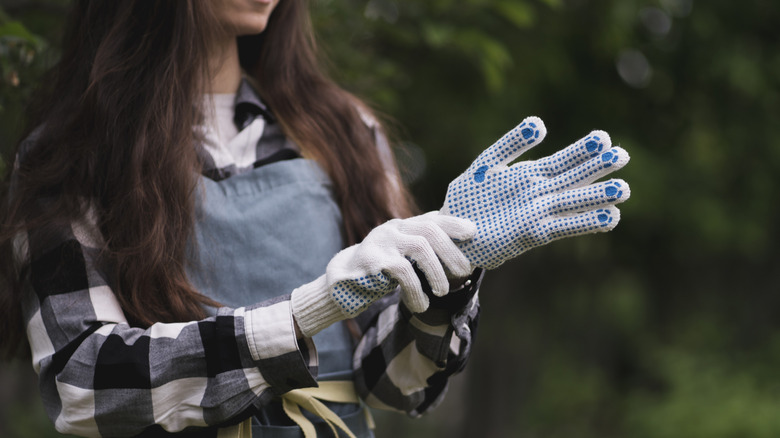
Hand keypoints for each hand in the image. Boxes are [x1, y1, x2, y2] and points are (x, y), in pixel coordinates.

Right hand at [291, 212, 474, 336]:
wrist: (340, 283)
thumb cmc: (379, 272)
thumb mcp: (403, 258)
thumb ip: (423, 251)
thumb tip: (461, 258)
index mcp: (403, 226)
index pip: (433, 218)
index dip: (454, 223)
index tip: (474, 232)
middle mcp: (393, 228)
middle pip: (430, 230)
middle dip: (451, 251)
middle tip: (464, 271)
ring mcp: (382, 241)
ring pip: (420, 248)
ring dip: (437, 272)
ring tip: (442, 292)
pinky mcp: (373, 260)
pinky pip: (403, 272)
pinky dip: (416, 291)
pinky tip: (420, 305)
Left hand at [441, 116, 629, 269]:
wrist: (452, 233)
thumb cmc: (469, 197)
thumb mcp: (486, 165)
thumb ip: (510, 144)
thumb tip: (539, 123)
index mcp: (529, 175)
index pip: (562, 160)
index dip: (582, 150)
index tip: (603, 138)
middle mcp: (539, 193)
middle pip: (573, 178)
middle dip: (597, 168)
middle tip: (623, 156)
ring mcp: (538, 213)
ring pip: (572, 201)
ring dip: (597, 196)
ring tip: (624, 189)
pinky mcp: (532, 233)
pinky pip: (563, 227)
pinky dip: (585, 223)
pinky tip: (610, 218)